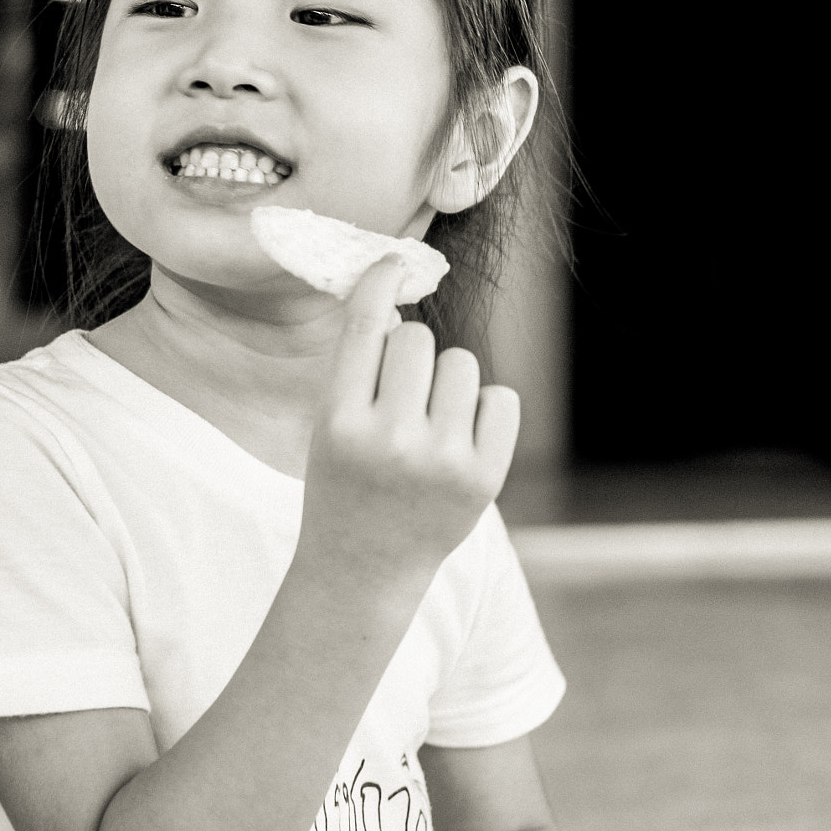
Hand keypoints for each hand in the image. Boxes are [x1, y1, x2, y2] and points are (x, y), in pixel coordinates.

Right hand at [297, 255, 520, 589]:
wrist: (364, 568)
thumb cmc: (345, 484)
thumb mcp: (329, 427)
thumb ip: (359, 369)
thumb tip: (402, 301)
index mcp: (339, 423)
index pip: (363, 330)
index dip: (379, 285)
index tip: (390, 262)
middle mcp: (391, 441)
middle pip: (417, 340)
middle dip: (410, 352)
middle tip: (399, 393)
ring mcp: (441, 462)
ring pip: (462, 364)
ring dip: (447, 380)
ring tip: (428, 421)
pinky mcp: (483, 478)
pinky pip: (500, 398)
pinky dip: (483, 409)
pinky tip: (460, 438)